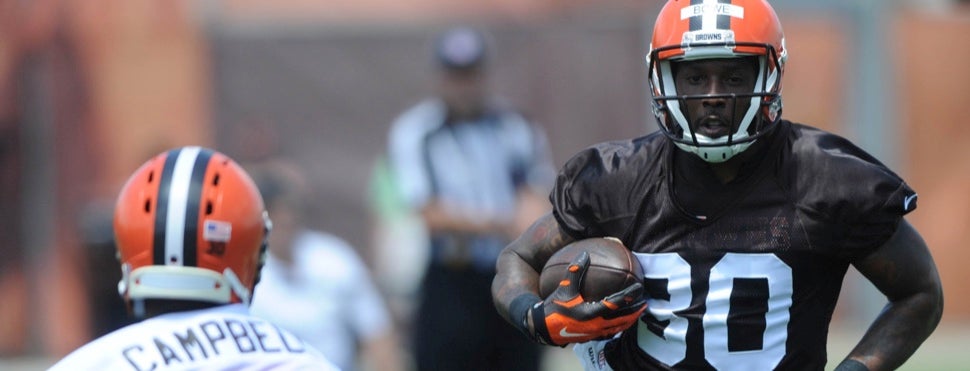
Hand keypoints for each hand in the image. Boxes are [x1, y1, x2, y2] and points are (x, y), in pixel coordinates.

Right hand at [530, 251, 645, 345]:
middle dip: (635, 311)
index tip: (639, 288)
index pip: (617, 304)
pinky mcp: (590, 337)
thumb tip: (584, 254)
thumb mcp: (564, 288)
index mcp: (592, 313)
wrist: (542, 328)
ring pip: (618, 328)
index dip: (629, 296)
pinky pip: (610, 333)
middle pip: (623, 319)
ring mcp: (595, 333)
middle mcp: (597, 325)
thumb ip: (575, 271)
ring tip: (636, 313)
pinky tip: (619, 322)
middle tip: (645, 303)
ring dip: (629, 320)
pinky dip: (618, 327)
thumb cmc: (554, 308)